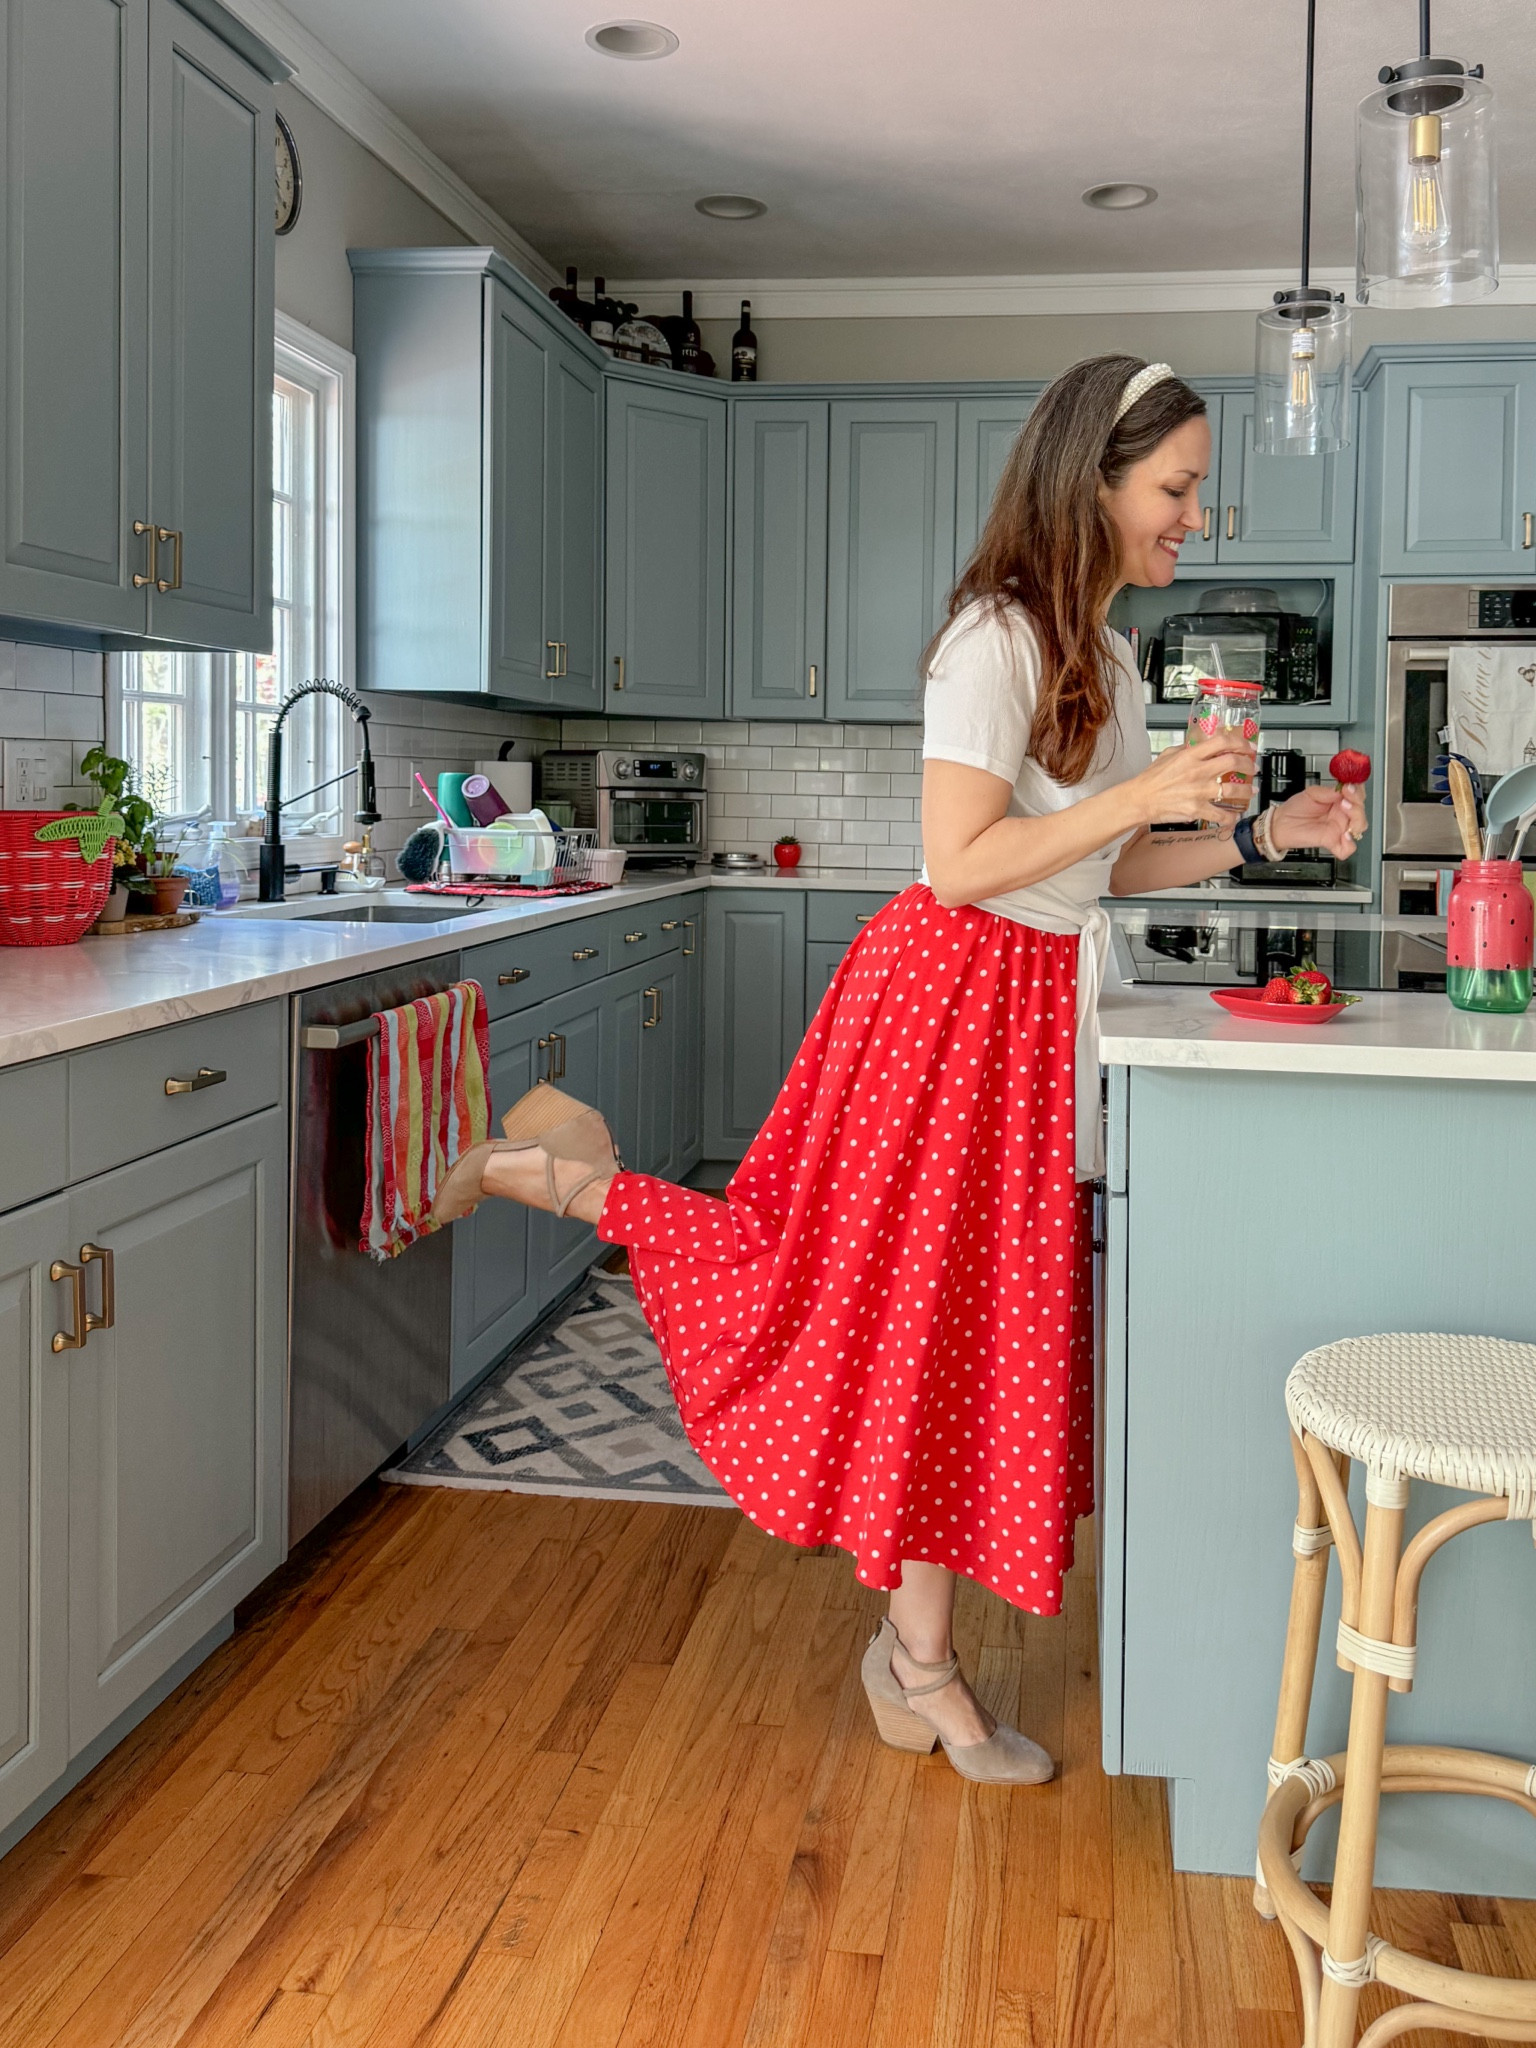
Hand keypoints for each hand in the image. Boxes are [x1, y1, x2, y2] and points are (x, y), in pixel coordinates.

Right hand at [1132, 735, 1258, 828]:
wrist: (1139, 800)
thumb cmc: (1150, 779)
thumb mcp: (1168, 754)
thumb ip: (1187, 748)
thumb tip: (1201, 744)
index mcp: (1190, 755)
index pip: (1222, 742)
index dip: (1240, 742)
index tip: (1247, 747)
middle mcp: (1197, 772)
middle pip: (1233, 762)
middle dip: (1248, 764)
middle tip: (1252, 767)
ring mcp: (1198, 792)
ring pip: (1233, 789)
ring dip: (1247, 790)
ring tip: (1251, 791)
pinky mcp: (1196, 810)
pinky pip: (1220, 815)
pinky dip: (1230, 817)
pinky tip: (1234, 816)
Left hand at [1271, 784, 1365, 858]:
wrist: (1282, 823)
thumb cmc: (1296, 808)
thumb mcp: (1312, 793)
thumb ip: (1329, 791)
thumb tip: (1342, 790)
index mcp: (1339, 801)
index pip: (1358, 795)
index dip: (1358, 790)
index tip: (1350, 786)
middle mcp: (1342, 815)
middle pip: (1362, 809)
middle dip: (1357, 801)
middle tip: (1345, 797)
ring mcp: (1339, 828)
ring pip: (1360, 826)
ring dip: (1357, 817)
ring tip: (1344, 808)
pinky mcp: (1332, 841)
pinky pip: (1348, 848)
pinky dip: (1349, 844)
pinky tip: (1344, 836)